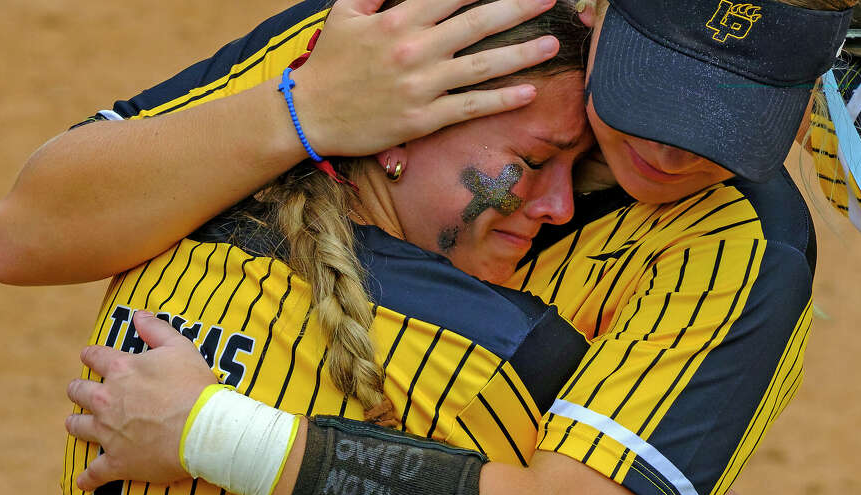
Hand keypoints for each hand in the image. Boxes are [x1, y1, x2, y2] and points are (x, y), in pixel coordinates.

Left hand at [65, 310, 217, 490]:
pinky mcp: (116, 462)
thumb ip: (156, 329)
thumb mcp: (181, 348)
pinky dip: (88, 478)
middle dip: (78, 389)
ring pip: (77, 427)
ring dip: (76, 424)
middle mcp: (106, 400)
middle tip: (82, 391)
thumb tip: (138, 314)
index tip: (90, 356)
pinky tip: (84, 481)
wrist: (204, 428)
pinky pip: (93, 473)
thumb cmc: (195, 386)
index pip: (94, 356)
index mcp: (121, 370)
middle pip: (78, 391)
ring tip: (78, 424)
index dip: (91, 355)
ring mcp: (108, 432)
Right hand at [296, 0, 559, 155]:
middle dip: (518, 7)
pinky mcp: (423, 118)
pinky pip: (470, 107)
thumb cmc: (328, 63)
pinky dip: (501, 100)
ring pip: (481, 65)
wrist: (309, 115)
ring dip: (522, 54)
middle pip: (478, 22)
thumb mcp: (345, 13)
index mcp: (397, 20)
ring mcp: (421, 85)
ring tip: (551, 43)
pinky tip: (529, 92)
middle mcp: (414, 49)